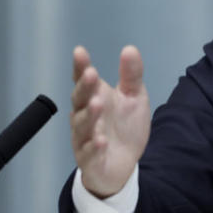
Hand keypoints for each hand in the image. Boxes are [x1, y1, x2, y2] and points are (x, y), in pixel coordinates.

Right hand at [71, 44, 150, 197]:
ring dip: (89, 115)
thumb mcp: (134, 98)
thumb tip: (130, 49)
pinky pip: (89, 153)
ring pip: (82, 126)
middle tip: (91, 74)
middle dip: (84, 88)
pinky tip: (100, 140)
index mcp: (94, 98)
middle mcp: (84, 117)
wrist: (125, 164)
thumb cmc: (125, 127)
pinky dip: (94, 146)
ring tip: (97, 103)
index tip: (80, 52)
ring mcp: (85, 139)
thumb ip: (131, 76)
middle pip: (79, 100)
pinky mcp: (90, 160)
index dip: (80, 67)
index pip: (84, 81)